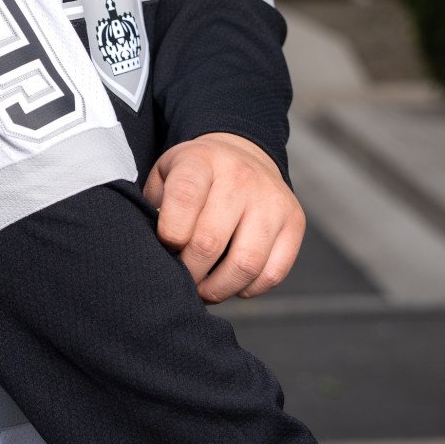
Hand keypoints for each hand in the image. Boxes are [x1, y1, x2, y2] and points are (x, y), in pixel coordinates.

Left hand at [143, 132, 304, 302]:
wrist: (242, 154)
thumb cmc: (195, 175)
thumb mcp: (166, 173)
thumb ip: (153, 205)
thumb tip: (150, 250)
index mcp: (202, 161)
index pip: (184, 200)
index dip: (169, 235)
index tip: (166, 247)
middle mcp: (241, 177)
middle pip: (210, 242)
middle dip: (189, 271)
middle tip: (181, 278)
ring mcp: (272, 200)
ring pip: (245, 264)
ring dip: (219, 288)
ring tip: (204, 289)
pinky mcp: (295, 223)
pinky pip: (273, 273)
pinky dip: (249, 288)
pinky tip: (233, 282)